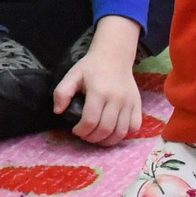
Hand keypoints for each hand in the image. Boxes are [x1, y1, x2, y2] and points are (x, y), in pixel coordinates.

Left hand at [56, 19, 144, 145]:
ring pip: (121, 132)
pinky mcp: (138, 104)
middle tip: (85, 135)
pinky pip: (134, 127)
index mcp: (98, 91)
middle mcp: (116, 98)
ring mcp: (129, 102)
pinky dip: (124, 134)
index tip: (75, 130)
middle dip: (92, 138)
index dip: (81, 131)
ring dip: (107, 141)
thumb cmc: (91, 67)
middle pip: (105, 129)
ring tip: (98, 137)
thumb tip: (58, 111)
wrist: (114, 56)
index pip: (90, 121)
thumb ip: (62, 92)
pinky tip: (114, 131)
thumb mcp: (72, 75)